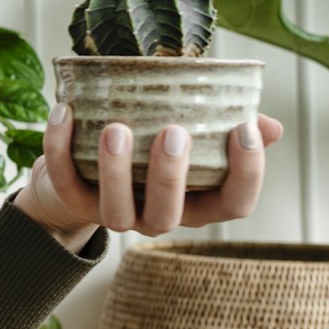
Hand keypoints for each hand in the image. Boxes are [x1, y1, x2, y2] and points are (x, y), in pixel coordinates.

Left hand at [12, 103, 284, 249]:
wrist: (80, 171)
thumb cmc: (149, 149)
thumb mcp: (191, 140)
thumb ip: (225, 129)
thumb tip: (268, 126)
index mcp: (195, 202)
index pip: (233, 205)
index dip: (247, 174)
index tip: (244, 131)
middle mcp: (156, 216)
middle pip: (168, 214)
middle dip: (171, 176)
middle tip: (174, 132)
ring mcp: (113, 213)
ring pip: (115, 210)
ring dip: (115, 170)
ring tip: (117, 128)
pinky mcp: (72, 200)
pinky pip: (64, 180)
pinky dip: (59, 146)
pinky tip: (64, 111)